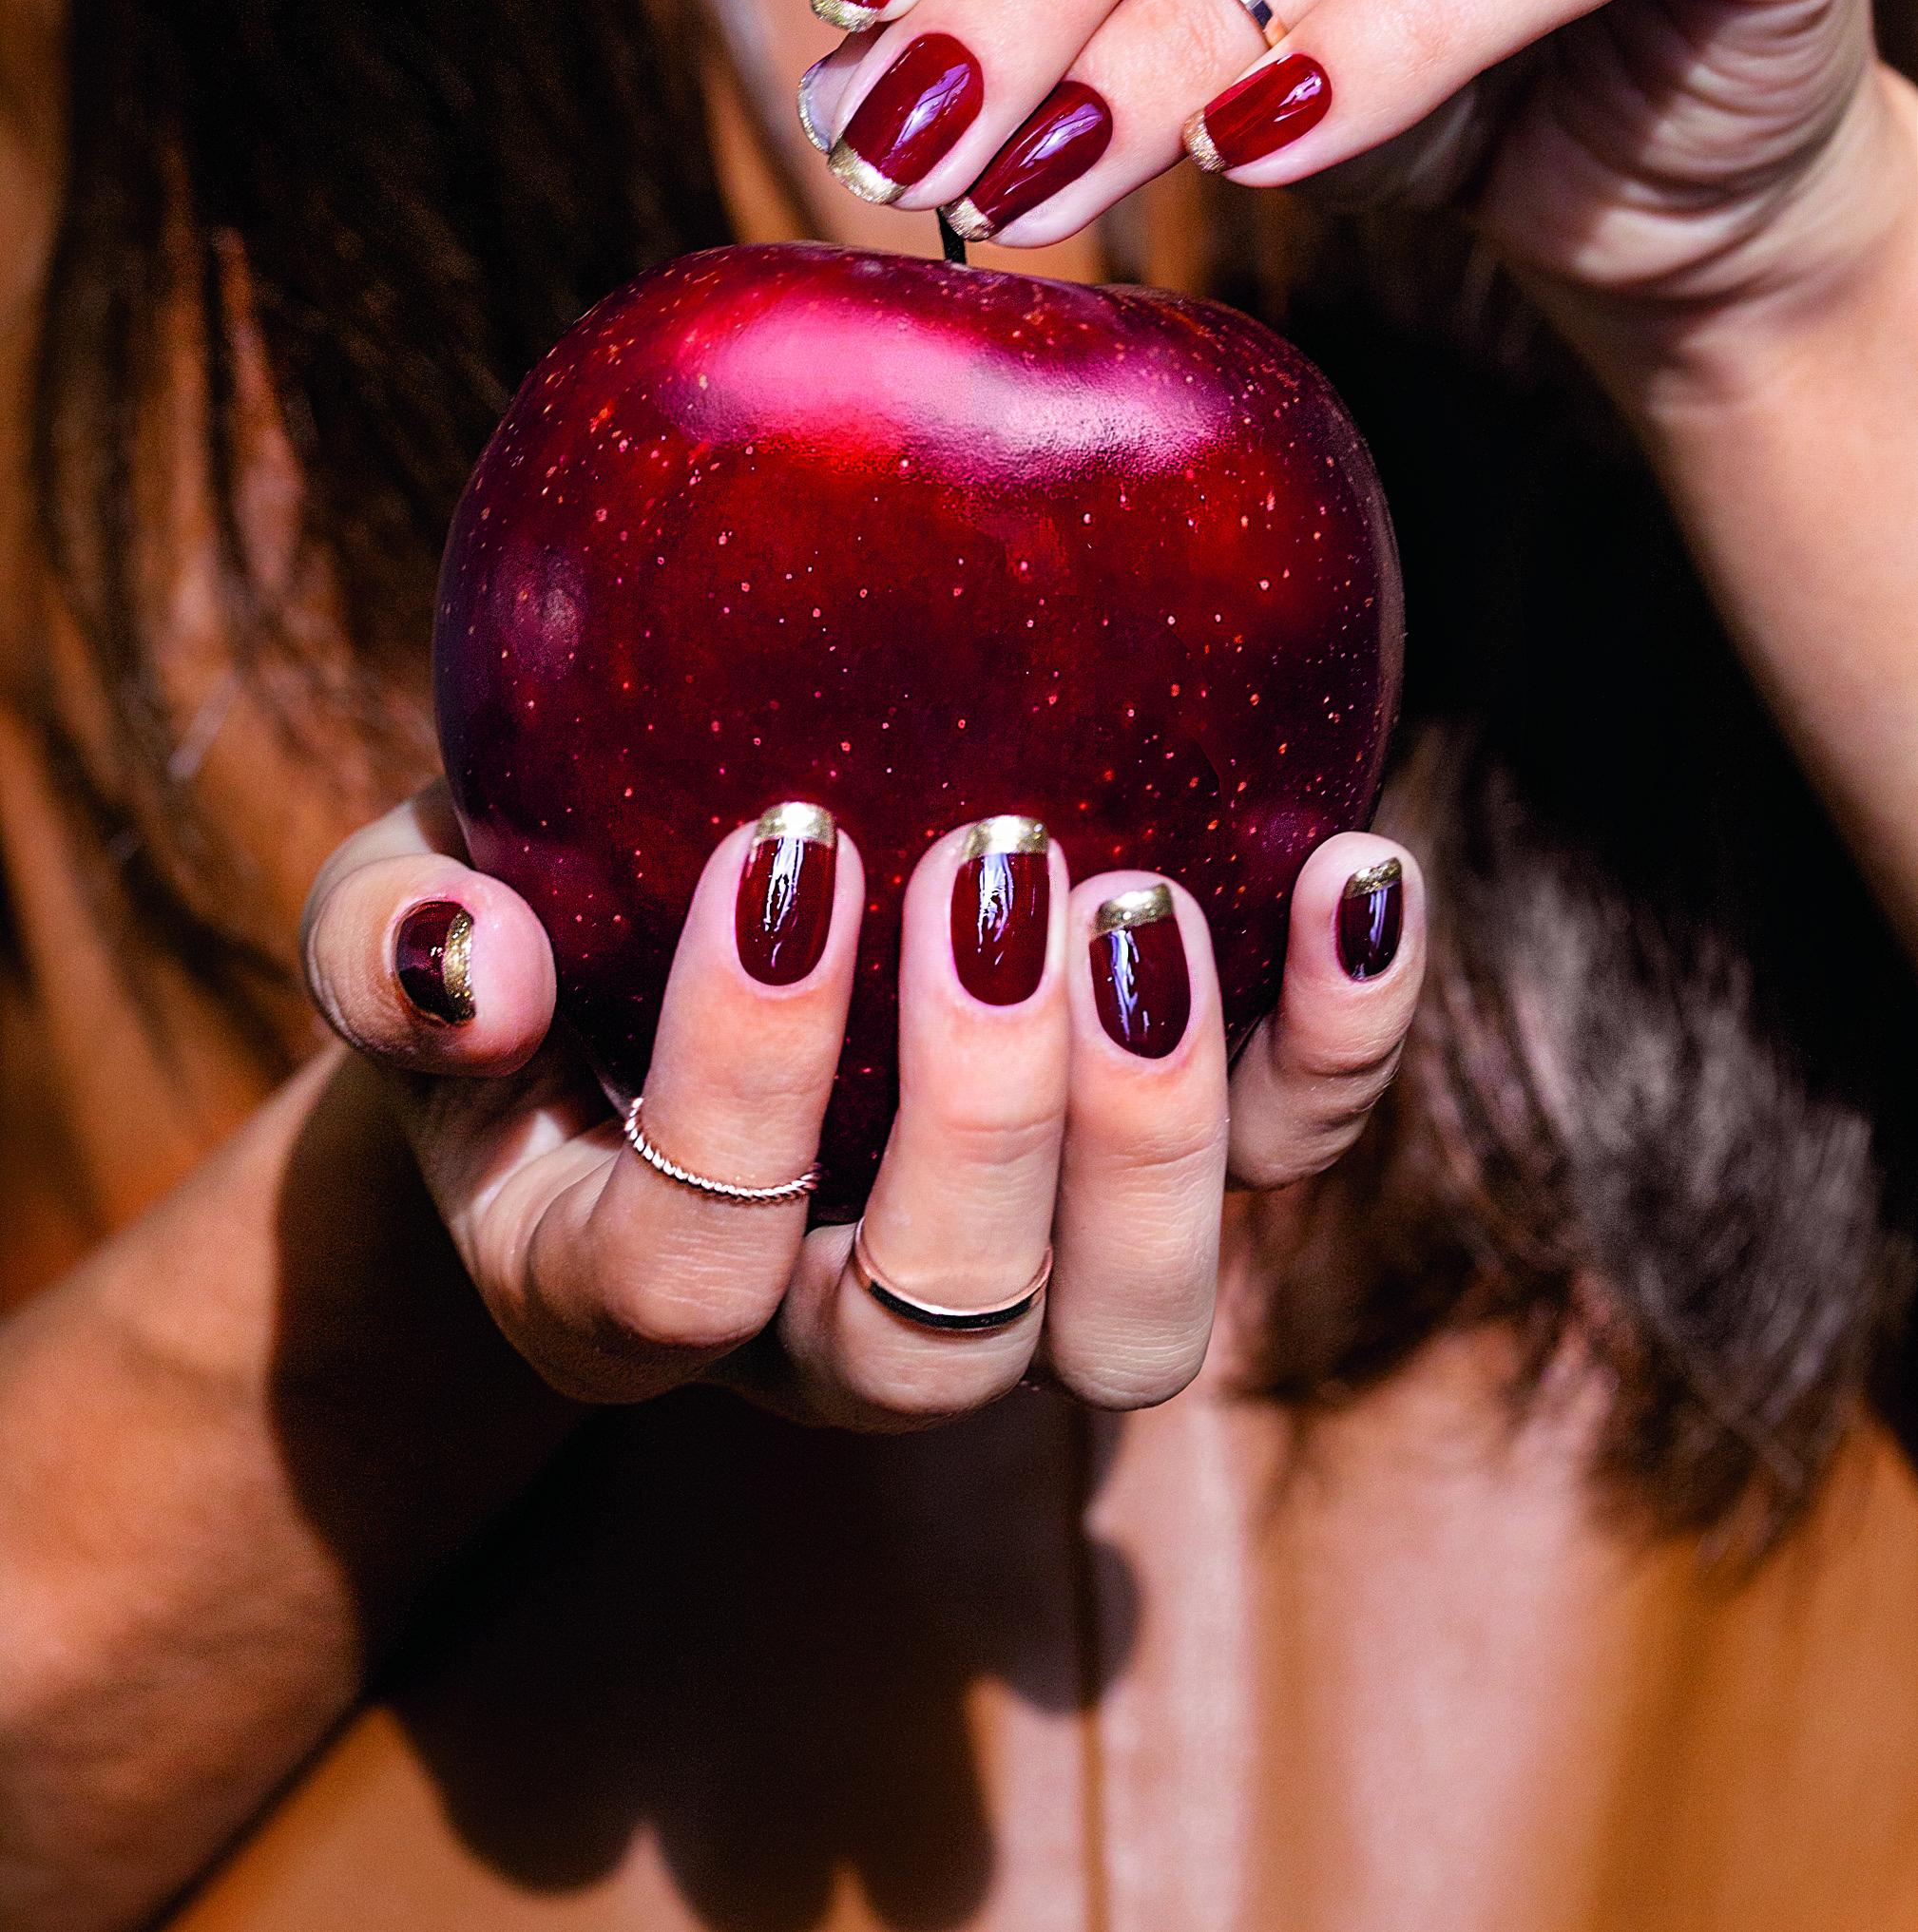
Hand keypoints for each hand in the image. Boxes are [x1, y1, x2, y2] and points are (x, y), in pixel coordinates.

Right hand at [304, 789, 1422, 1419]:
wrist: (631, 957)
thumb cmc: (516, 927)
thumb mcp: (397, 915)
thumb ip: (387, 948)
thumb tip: (462, 965)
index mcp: (615, 1288)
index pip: (684, 1275)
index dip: (745, 1091)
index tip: (790, 840)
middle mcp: (825, 1337)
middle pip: (945, 1347)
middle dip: (990, 1117)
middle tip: (998, 863)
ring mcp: (1010, 1278)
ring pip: (1131, 1332)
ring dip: (1163, 1131)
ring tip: (1145, 904)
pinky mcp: (1149, 1175)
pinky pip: (1288, 1164)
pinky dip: (1338, 1040)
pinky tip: (1355, 868)